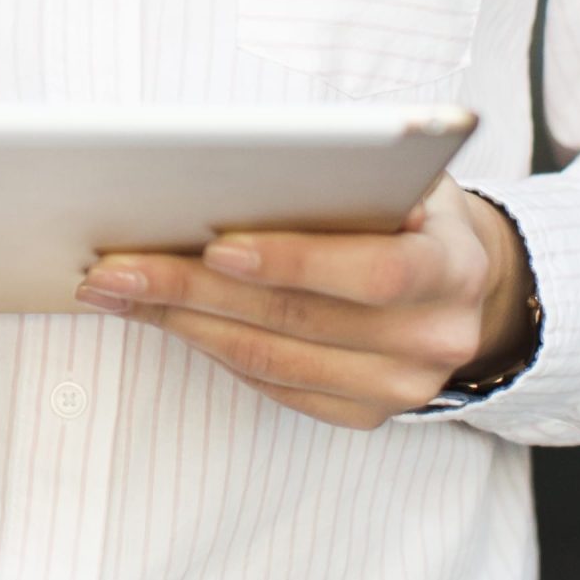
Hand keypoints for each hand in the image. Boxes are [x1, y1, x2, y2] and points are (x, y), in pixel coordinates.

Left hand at [73, 178, 532, 430]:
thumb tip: (242, 166)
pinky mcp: (364, 413)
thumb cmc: (413, 207)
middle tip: (117, 266)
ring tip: (118, 290)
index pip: (373, 272)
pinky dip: (212, 349)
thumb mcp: (404, 175)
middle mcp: (434, 339)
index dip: (294, 260)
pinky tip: (164, 318)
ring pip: (272, 360)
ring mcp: (402, 388)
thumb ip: (351, 176)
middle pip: (299, 320)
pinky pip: (274, 385)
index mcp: (453, 268)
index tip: (216, 245)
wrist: (462, 278)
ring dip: (184, 323)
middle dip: (196, 290)